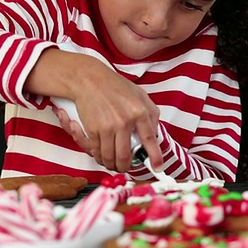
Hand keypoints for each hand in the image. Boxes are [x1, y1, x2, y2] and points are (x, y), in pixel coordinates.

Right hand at [54, 56, 162, 172]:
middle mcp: (124, 121)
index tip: (158, 167)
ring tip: (113, 163)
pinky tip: (101, 154)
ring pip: (110, 157)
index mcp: (139, 112)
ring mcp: (107, 126)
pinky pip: (96, 151)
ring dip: (111, 164)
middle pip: (125, 156)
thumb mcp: (140, 94)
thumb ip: (151, 114)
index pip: (149, 139)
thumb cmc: (114, 86)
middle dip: (125, 167)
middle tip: (125, 167)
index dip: (154, 156)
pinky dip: (99, 156)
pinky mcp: (93, 129)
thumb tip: (155, 134)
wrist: (89, 79)